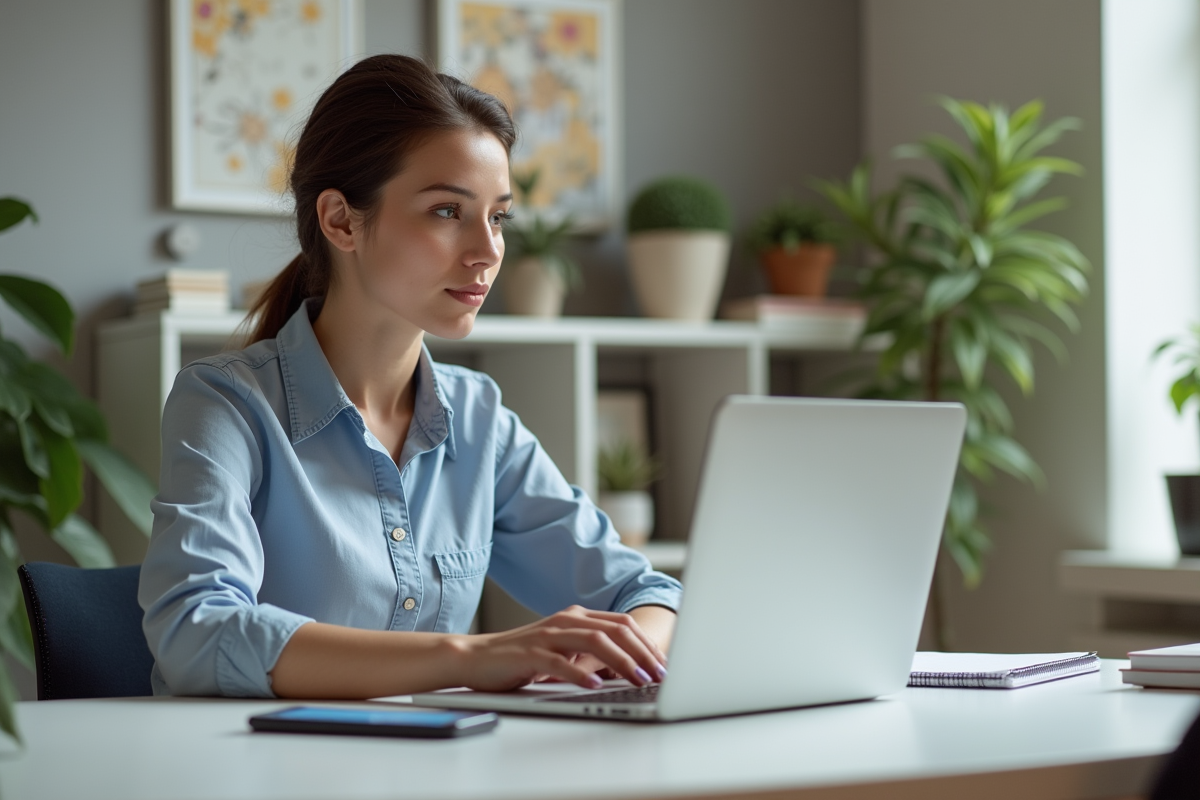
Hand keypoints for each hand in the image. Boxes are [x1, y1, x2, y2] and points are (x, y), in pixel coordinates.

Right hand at [449, 605, 668, 691]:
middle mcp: (566, 621)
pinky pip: (561, 662)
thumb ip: (591, 653)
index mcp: (577, 617)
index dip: (647, 644)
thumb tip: (630, 669)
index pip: (623, 624)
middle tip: (661, 676)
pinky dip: (581, 672)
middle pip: (616, 630)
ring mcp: (548, 635)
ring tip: (638, 680)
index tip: (665, 665)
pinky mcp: (531, 653)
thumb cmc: (522, 657)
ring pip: (595, 642)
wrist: (477, 657)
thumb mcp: (563, 650)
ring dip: (621, 662)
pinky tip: (595, 685)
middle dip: (643, 653)